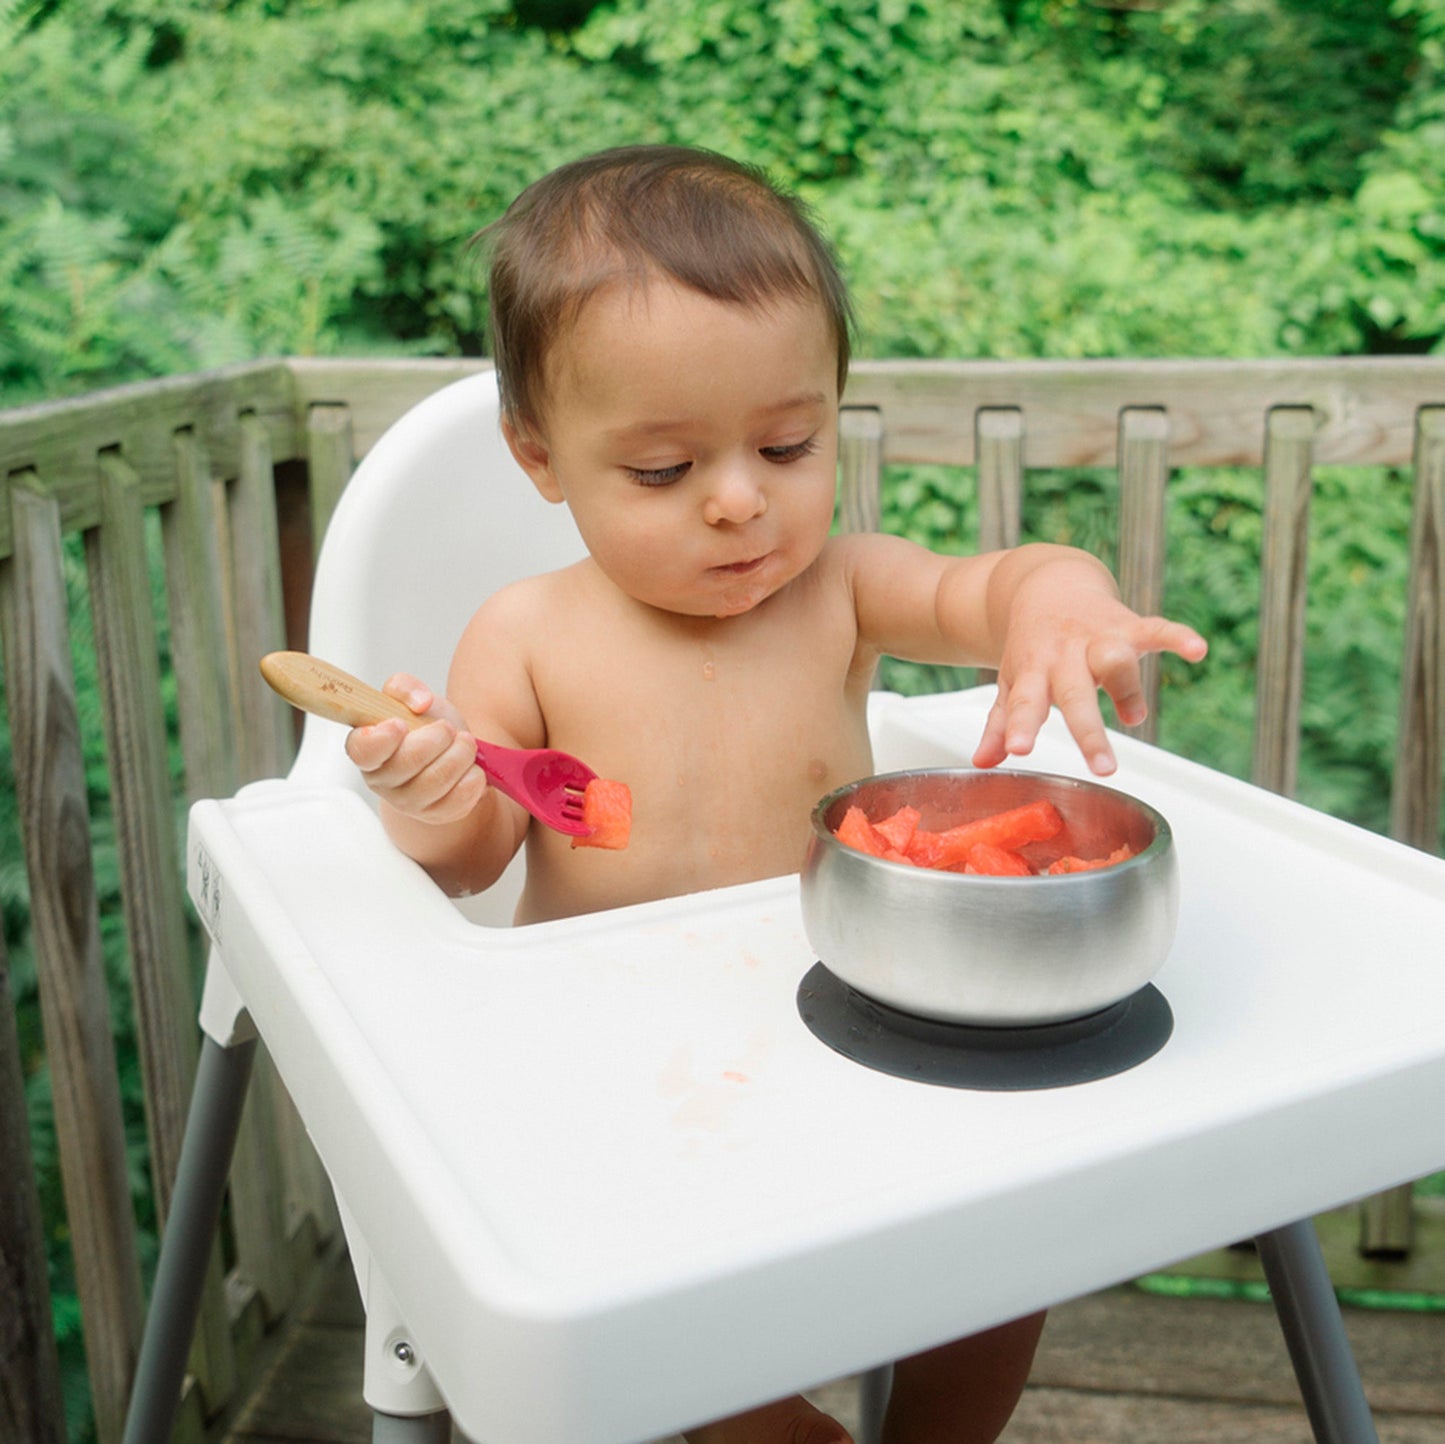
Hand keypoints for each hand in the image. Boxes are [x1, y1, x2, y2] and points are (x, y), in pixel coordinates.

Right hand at [343, 673, 489, 823]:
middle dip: (436, 738)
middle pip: (406, 764)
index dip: (380, 739)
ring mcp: (408, 802)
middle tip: (447, 728)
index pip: (361, 750)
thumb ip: (405, 688)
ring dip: (460, 755)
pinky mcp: (435, 815)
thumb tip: (419, 701)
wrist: (452, 755)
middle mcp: (382, 779)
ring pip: (436, 781)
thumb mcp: (413, 698)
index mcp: (367, 748)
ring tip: (465, 743)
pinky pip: (459, 799)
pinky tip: (470, 768)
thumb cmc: (425, 726)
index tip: (400, 724)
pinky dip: (473, 777)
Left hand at [973, 592, 1206, 776]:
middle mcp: (1064, 655)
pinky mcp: (1127, 625)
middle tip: (1103, 768)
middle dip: (1089, 731)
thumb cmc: (1031, 647)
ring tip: (1132, 716)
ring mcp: (1096, 639)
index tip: (1019, 749)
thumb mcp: (1011, 683)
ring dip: (1125, 685)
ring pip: (1113, 659)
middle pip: (1075, 694)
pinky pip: (1155, 629)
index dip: (1019, 726)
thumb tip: (981, 762)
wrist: (1046, 586)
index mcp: (1032, 673)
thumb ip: (1001, 724)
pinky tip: (1196, 649)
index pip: (1023, 704)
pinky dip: (1177, 637)